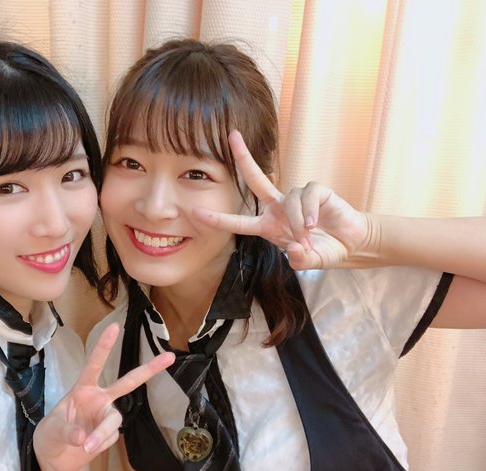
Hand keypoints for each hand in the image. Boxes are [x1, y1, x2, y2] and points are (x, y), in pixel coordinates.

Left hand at [33, 323, 173, 470]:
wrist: (56, 458)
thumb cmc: (51, 434)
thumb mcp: (52, 430)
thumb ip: (67, 431)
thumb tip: (84, 438)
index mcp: (83, 389)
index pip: (94, 364)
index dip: (104, 347)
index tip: (114, 327)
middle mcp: (99, 399)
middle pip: (127, 383)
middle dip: (148, 370)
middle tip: (169, 356)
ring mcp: (106, 416)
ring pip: (114, 420)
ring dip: (102, 433)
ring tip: (87, 446)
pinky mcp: (110, 434)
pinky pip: (109, 438)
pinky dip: (98, 444)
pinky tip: (87, 448)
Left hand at [193, 130, 373, 269]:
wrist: (351, 244)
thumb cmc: (323, 250)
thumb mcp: (309, 261)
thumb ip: (300, 260)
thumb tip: (294, 249)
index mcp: (268, 225)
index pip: (238, 223)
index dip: (218, 220)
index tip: (194, 214)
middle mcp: (278, 207)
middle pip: (256, 179)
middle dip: (243, 157)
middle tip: (230, 135)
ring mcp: (296, 197)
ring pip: (289, 200)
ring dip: (297, 221)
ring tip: (309, 236)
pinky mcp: (316, 191)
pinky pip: (306, 196)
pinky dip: (309, 212)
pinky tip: (316, 224)